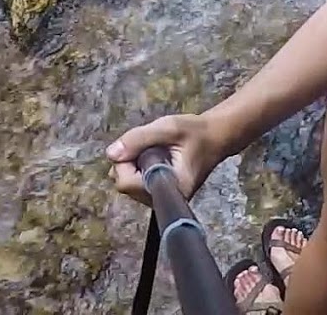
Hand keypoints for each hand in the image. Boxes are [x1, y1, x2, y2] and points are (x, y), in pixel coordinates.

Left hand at [105, 112, 230, 205]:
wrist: (215, 138)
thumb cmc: (195, 132)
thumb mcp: (168, 127)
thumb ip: (139, 139)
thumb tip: (111, 154)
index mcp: (171, 188)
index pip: (128, 184)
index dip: (126, 163)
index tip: (141, 146)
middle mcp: (165, 200)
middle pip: (125, 185)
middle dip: (128, 162)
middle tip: (149, 145)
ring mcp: (161, 200)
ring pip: (128, 185)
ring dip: (133, 164)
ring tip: (154, 150)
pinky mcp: (159, 195)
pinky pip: (135, 183)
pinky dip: (137, 168)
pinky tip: (153, 157)